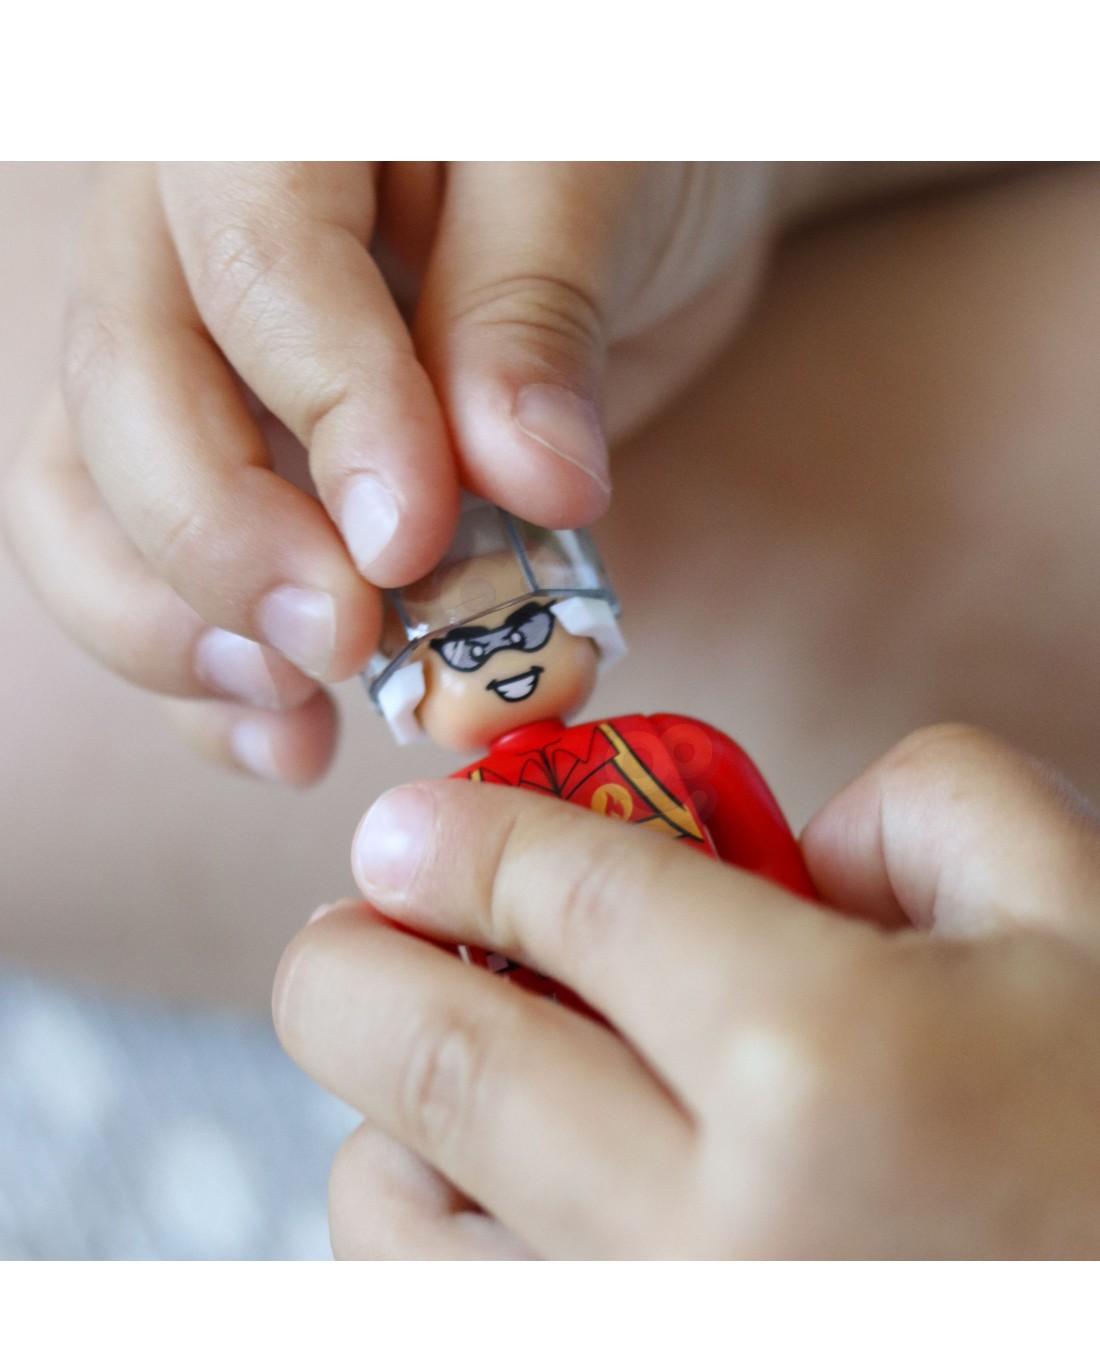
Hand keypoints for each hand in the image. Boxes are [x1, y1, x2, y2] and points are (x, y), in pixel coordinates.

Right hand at [2, 161, 793, 783]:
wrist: (610, 165)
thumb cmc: (608, 130)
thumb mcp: (597, 169)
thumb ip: (538, 311)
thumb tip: (521, 478)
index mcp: (269, 114)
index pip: (254, 268)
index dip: (328, 417)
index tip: (410, 540)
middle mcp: (181, 228)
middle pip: (125, 397)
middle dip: (225, 548)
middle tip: (342, 643)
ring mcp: (184, 349)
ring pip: (91, 499)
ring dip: (181, 633)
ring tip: (298, 713)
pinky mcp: (224, 453)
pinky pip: (152, 569)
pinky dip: (207, 672)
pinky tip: (285, 735)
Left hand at [274, 725, 1099, 1257]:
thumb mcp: (1077, 912)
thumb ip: (921, 806)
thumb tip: (772, 834)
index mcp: (827, 1069)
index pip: (579, 904)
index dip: (467, 837)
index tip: (405, 827)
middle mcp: (717, 1238)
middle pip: (443, 1064)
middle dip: (343, 964)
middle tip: (346, 922)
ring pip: (403, 1229)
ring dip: (382, 1117)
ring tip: (433, 1064)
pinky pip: (446, 1334)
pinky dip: (425, 1249)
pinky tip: (493, 1197)